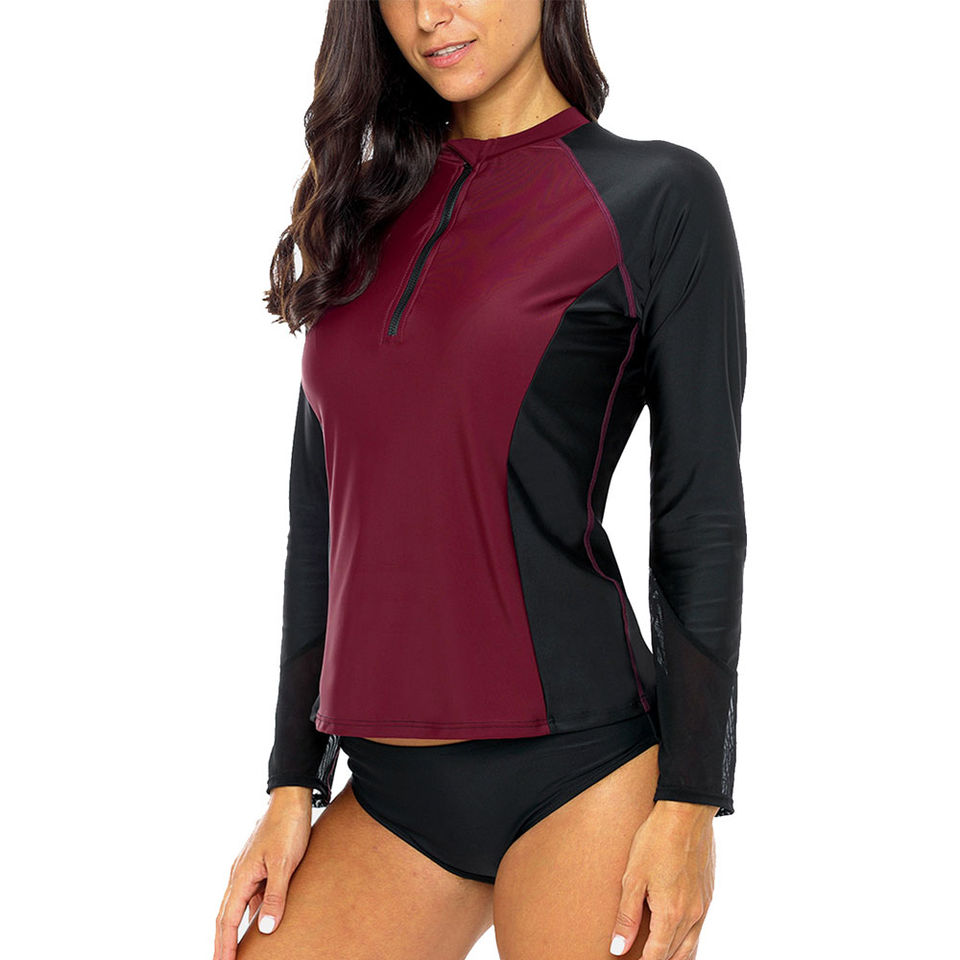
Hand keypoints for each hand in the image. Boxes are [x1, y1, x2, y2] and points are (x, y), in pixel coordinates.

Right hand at [213, 788, 312, 959]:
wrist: (292, 799)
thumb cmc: (287, 828)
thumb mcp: (284, 864)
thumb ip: (275, 897)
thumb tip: (264, 929)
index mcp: (241, 877)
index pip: (227, 920)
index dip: (224, 946)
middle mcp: (239, 875)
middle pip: (226, 916)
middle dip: (222, 943)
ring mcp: (248, 869)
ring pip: (237, 906)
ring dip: (234, 929)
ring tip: (236, 950)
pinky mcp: (259, 865)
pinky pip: (250, 895)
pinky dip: (249, 913)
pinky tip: (258, 922)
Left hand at [609, 800, 717, 958]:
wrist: (687, 813)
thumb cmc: (657, 840)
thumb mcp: (633, 877)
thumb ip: (626, 916)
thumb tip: (618, 947)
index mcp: (671, 914)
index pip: (656, 956)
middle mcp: (692, 915)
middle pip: (675, 956)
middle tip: (641, 958)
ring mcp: (704, 905)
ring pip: (691, 946)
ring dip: (675, 956)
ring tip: (658, 955)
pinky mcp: (708, 894)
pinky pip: (699, 928)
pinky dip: (687, 939)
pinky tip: (675, 934)